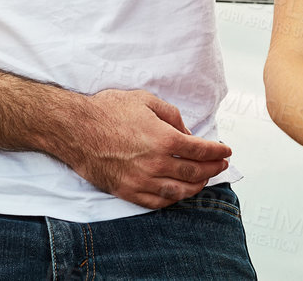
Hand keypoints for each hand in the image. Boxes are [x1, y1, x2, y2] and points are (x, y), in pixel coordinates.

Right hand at [59, 89, 231, 208]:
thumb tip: (187, 133)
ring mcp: (141, 180)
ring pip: (178, 192)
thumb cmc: (108, 111)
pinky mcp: (127, 191)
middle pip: (194, 173)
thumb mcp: (146, 100)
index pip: (201, 150)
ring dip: (197, 187)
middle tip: (221, 165)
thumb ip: (172, 116)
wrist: (76, 129)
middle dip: (212, 169)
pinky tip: (179, 193)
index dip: (217, 151)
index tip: (226, 151)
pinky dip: (173, 200)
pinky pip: (157, 202)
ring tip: (205, 180)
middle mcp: (156, 163)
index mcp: (164, 139)